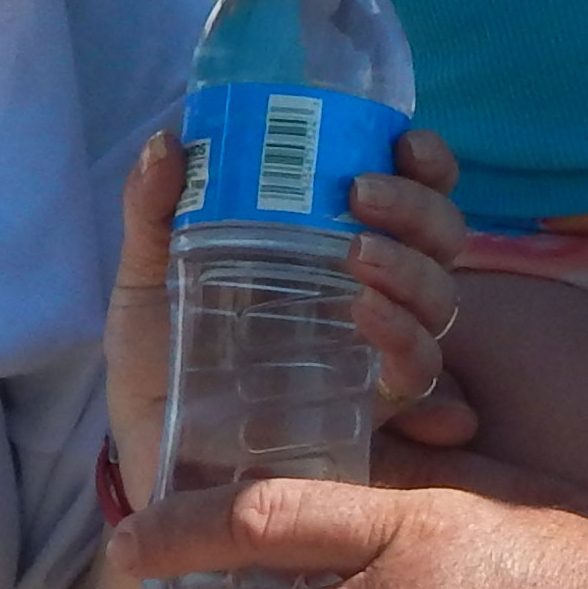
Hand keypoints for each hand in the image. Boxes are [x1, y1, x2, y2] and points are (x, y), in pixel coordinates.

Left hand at [104, 125, 471, 499]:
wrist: (147, 448)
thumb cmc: (158, 360)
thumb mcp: (148, 278)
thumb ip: (154, 212)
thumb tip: (167, 140)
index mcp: (331, 247)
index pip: (410, 194)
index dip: (425, 164)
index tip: (402, 141)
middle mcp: (370, 294)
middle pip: (440, 240)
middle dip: (418, 207)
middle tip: (360, 193)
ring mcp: (373, 352)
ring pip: (438, 300)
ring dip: (410, 268)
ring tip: (358, 254)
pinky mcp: (367, 410)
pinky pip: (414, 375)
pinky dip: (401, 339)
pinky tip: (365, 315)